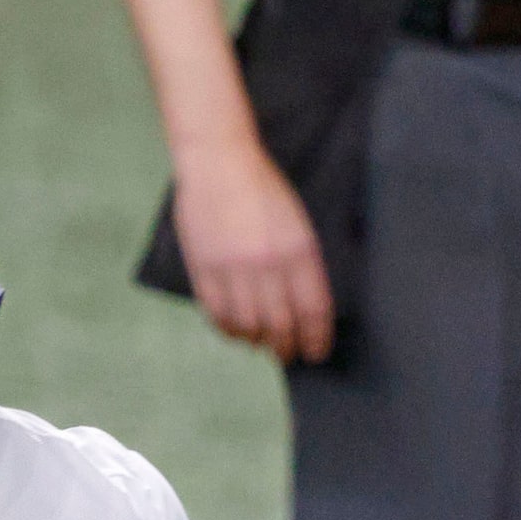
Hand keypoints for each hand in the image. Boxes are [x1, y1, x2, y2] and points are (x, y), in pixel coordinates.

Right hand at [172, 138, 334, 363]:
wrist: (219, 163)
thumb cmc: (262, 188)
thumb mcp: (296, 223)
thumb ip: (299, 263)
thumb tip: (298, 306)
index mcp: (298, 249)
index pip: (313, 309)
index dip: (316, 338)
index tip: (316, 352)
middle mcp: (268, 264)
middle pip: (280, 324)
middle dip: (285, 347)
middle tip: (286, 356)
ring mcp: (233, 269)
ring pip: (247, 325)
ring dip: (255, 341)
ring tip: (258, 345)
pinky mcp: (204, 269)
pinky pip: (217, 314)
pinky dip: (227, 329)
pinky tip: (234, 331)